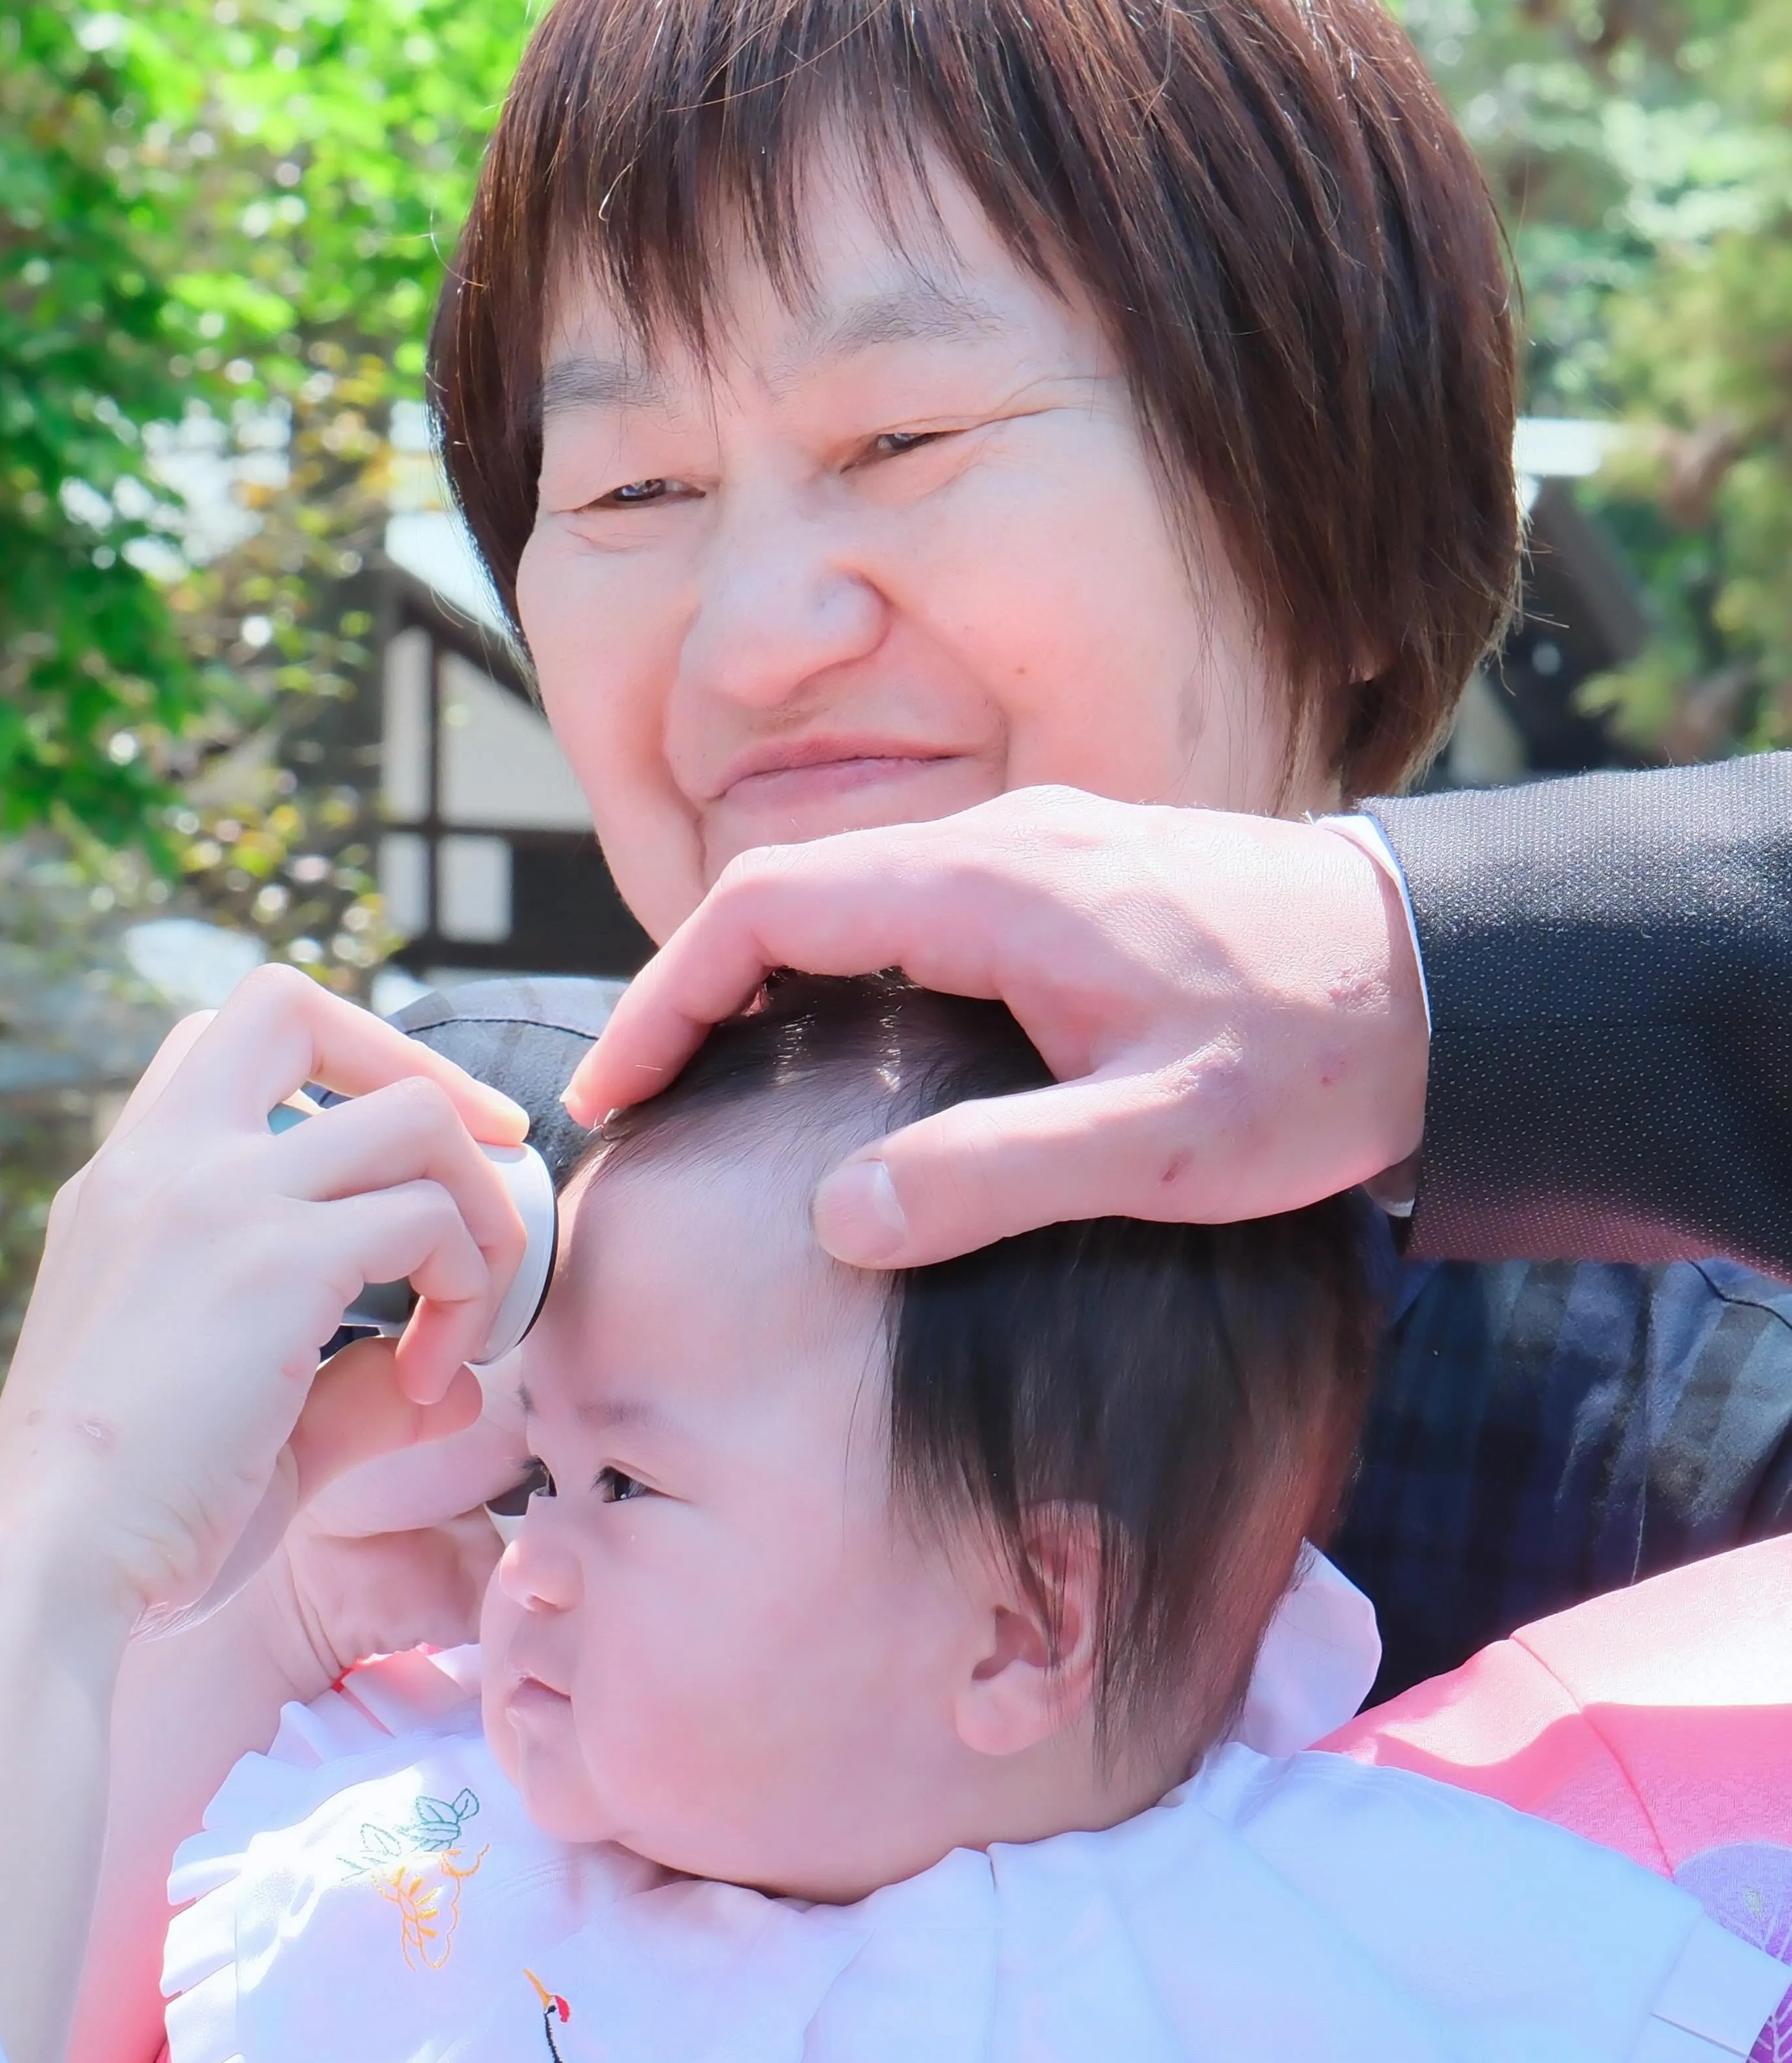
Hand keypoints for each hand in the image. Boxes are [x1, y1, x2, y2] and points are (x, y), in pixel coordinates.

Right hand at [0, 964, 530, 1627]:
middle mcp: (162, 1160)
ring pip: (413, 1114)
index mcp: (127, 1181)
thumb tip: (458, 1387)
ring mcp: (218, 1195)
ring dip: (476, 1212)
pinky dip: (464, 1294)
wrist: (58, 1556)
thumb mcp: (245, 1416)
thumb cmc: (135, 1511)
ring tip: (462, 1328)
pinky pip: (430, 1220)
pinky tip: (430, 1383)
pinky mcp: (276, 1258)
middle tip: (491, 1162)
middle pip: (295, 1004)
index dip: (337, 1073)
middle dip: (418, 1067)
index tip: (406, 1165)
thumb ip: (355, 1387)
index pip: (225, 1044)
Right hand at [567, 787, 1426, 1261]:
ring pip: (851, 898)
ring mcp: (1041, 854)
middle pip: (790, 894)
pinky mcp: (1076, 884)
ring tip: (715, 1095)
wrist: (1445, 984)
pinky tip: (846, 1065)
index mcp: (997, 889)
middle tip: (641, 1109)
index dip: (670, 997)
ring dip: (767, 985)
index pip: (769, 907)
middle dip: (693, 996)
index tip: (617, 1092)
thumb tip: (839, 1219)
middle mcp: (1005, 844)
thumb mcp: (1160, 1148)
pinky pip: (914, 911)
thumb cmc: (1311, 1064)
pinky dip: (844, 977)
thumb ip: (996, 1179)